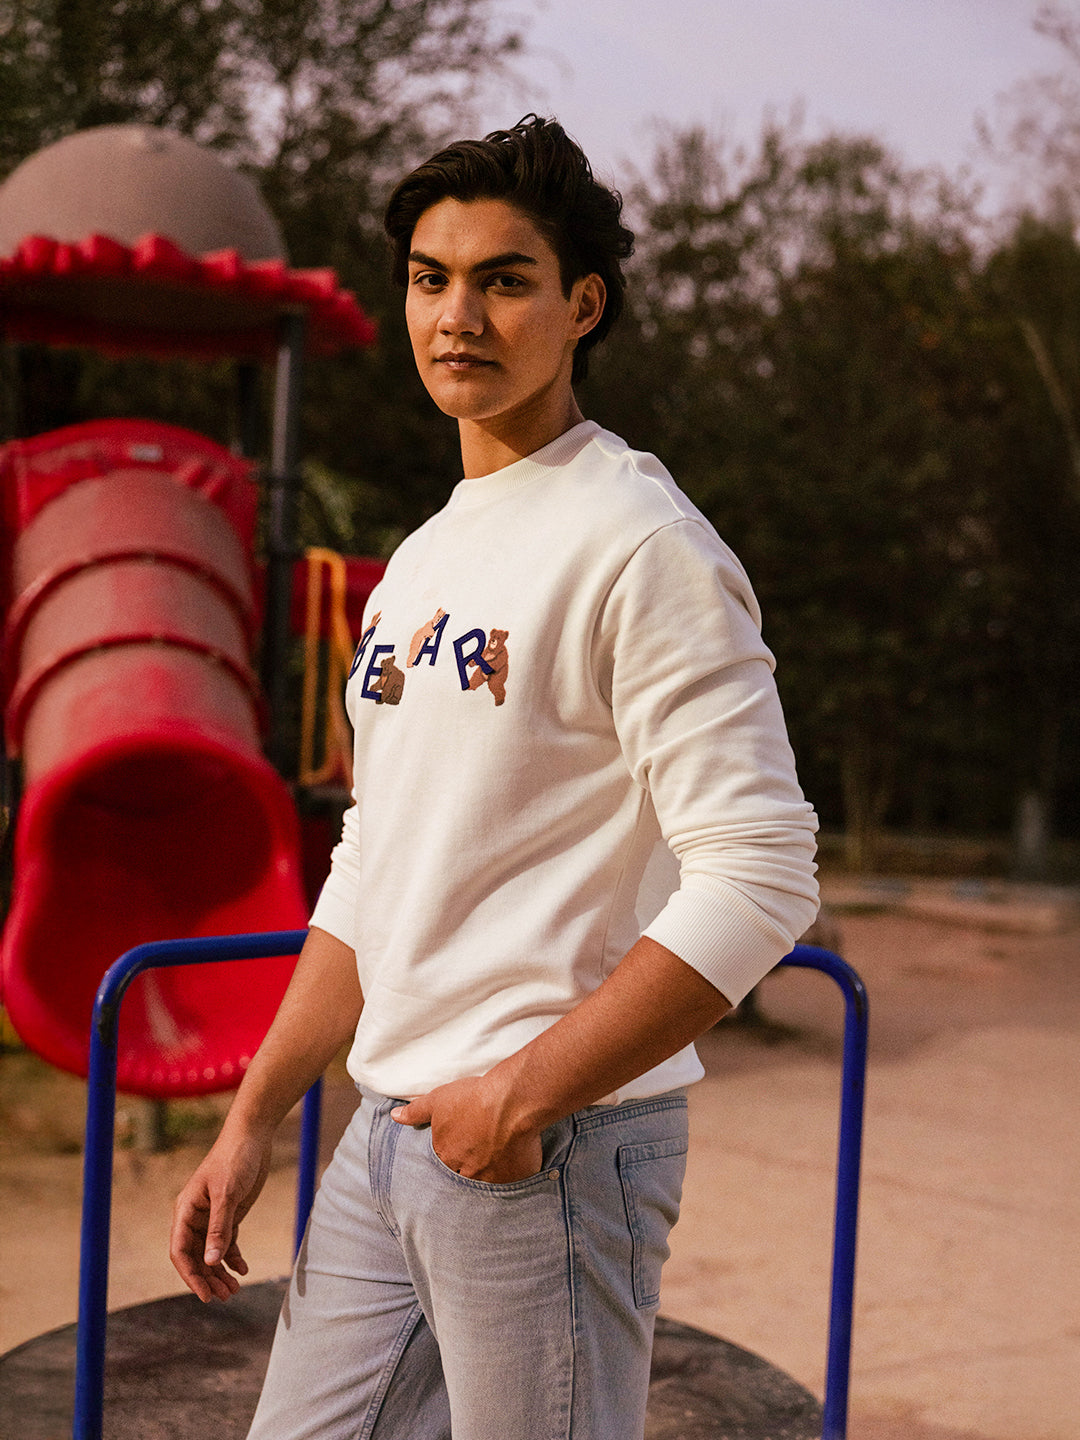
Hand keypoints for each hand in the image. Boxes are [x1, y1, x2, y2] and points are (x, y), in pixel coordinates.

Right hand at [169, 1131, 270, 1301]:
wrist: (253, 1136)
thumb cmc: (235, 1159)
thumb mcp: (227, 1194)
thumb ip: (219, 1228)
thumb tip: (210, 1262)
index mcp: (186, 1210)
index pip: (180, 1251)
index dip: (191, 1276)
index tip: (205, 1295)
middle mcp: (195, 1216)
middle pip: (196, 1256)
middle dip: (208, 1278)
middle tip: (225, 1297)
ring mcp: (212, 1216)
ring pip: (211, 1253)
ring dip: (220, 1272)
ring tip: (234, 1290)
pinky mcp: (230, 1214)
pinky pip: (227, 1242)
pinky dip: (233, 1258)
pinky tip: (243, 1269)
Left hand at [391, 1073, 542, 1183]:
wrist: (512, 1101)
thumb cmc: (474, 1098)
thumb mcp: (439, 1100)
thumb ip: (416, 1111)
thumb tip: (395, 1117)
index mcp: (446, 1156)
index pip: (442, 1167)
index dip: (450, 1159)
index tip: (458, 1153)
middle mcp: (467, 1173)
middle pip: (463, 1179)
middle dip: (468, 1172)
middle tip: (477, 1160)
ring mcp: (492, 1179)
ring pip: (487, 1185)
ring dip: (489, 1177)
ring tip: (495, 1163)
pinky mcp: (515, 1179)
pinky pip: (512, 1184)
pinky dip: (511, 1177)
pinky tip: (514, 1165)